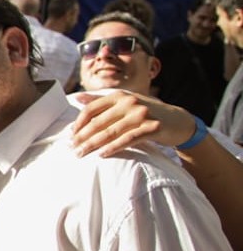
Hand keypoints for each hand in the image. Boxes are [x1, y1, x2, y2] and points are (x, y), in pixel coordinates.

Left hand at [70, 89, 194, 156]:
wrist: (179, 121)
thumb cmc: (147, 112)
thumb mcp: (125, 102)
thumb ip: (101, 101)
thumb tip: (78, 97)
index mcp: (120, 95)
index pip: (91, 108)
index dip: (79, 122)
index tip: (71, 134)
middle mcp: (129, 102)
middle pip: (98, 122)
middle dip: (82, 136)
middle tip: (72, 148)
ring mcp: (141, 114)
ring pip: (110, 132)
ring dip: (93, 144)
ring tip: (81, 153)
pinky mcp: (152, 127)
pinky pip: (127, 139)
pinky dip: (113, 147)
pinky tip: (102, 154)